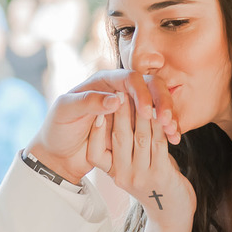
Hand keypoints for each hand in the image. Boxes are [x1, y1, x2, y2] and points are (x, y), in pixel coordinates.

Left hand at [26, 70, 180, 184]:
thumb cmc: (58, 129)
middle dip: (161, 102)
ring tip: (173, 132)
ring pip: (157, 102)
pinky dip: (166, 128)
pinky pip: (156, 121)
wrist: (58, 153)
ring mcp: (129, 107)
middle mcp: (119, 90)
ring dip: (168, 115)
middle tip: (167, 121)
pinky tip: (173, 138)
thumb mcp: (66, 112)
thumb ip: (88, 102)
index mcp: (103, 81)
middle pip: (149, 86)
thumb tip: (116, 99)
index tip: (146, 113)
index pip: (130, 78)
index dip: (141, 93)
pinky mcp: (135, 124)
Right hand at [91, 98, 194, 227]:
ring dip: (141, 111)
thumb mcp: (133, 170)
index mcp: (112, 174)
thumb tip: (123, 116)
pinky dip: (158, 123)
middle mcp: (123, 175)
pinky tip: (159, 108)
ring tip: (140, 91)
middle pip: (118, 137)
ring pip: (139, 136)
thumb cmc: (153, 185)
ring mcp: (142, 176)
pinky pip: (158, 141)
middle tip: (121, 86)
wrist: (172, 215)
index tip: (100, 103)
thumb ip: (126, 149)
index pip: (94, 151)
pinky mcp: (161, 174)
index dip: (97, 127)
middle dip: (120, 109)